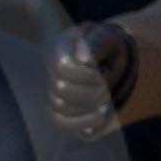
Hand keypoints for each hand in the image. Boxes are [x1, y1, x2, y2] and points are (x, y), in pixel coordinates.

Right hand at [48, 21, 134, 138]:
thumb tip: (84, 59)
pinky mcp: (60, 107)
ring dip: (87, 109)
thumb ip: (97, 42)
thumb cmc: (105, 43)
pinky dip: (80, 124)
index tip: (101, 72)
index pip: (62, 66)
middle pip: (60, 89)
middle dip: (90, 92)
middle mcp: (53, 70)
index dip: (84, 74)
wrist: (102, 53)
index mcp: (61, 48)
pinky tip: (99, 117)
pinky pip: (60, 121)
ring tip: (105, 105)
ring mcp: (54, 90)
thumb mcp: (106, 36)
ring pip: (59, 107)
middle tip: (106, 89)